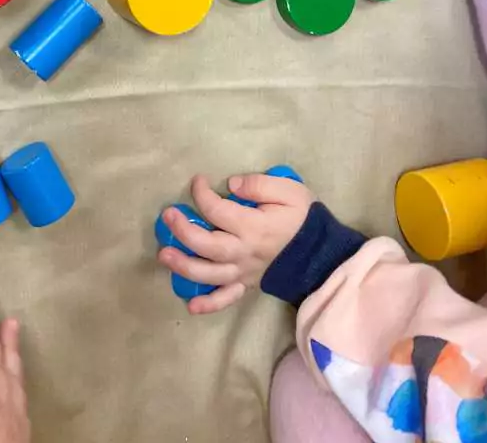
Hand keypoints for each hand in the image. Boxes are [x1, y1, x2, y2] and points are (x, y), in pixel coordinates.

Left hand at [157, 173, 314, 314]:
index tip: (197, 181)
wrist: (322, 252)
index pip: (218, 210)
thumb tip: (231, 184)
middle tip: (168, 216)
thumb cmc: (303, 218)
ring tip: (165, 255)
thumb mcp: (288, 191)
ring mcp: (244, 272)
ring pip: (210, 274)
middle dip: (183, 231)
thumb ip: (259, 185)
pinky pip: (227, 299)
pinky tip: (191, 305)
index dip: (202, 194)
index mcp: (252, 227)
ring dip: (184, 266)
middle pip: (207, 245)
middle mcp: (244, 252)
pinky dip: (209, 304)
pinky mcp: (247, 285)